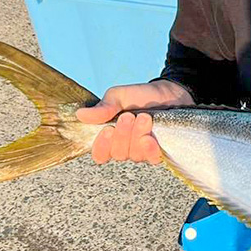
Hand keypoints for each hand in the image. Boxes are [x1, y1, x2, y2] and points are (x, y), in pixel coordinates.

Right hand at [74, 79, 192, 164]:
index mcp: (111, 137)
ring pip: (135, 155)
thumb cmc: (140, 96)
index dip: (101, 147)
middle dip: (123, 135)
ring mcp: (142, 151)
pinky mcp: (159, 151)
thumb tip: (81, 115)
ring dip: (138, 136)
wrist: (169, 92)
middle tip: (129, 116)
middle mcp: (125, 147)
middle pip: (118, 154)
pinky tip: (149, 138)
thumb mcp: (118, 96)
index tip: (107, 130)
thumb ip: (103, 108)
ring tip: (144, 118)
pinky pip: (152, 159)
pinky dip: (150, 149)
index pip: (100, 154)